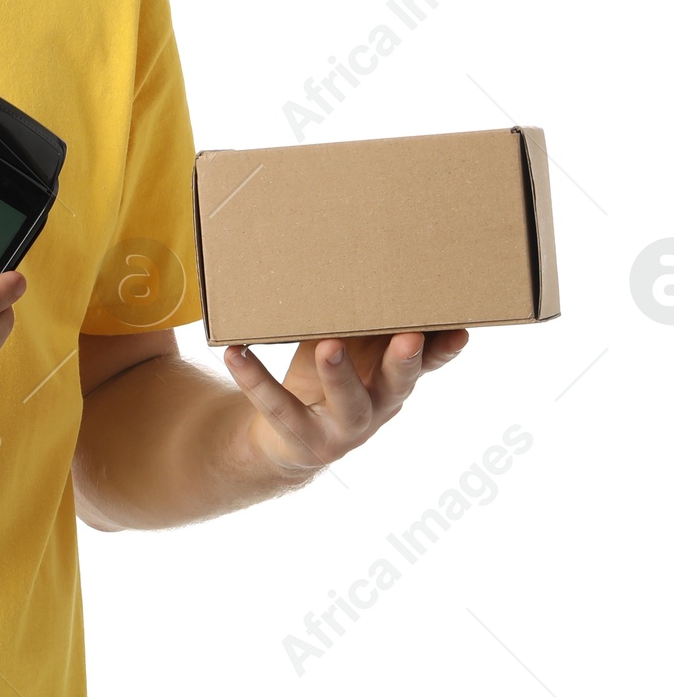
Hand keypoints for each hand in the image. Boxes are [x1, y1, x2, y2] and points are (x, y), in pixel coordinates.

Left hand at [225, 329, 469, 474]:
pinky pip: (277, 406)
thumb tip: (357, 256)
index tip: (460, 328)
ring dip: (339, 373)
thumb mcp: (350, 348)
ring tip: (328, 346)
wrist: (288, 440)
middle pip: (399, 384)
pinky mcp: (304, 439)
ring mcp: (344, 428)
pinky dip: (256, 378)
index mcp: (393, 380)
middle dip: (404, 361)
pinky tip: (236, 353)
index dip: (444, 349)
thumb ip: (360, 319)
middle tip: (409, 336)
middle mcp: (378, 406)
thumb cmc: (326, 377)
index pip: (427, 364)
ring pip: (347, 401)